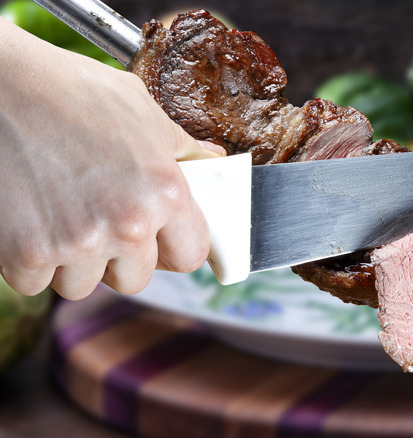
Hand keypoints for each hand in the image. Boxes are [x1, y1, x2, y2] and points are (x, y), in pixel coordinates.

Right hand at [0, 18, 223, 299]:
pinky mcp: (26, 253)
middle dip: (119, 258)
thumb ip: (182, 148)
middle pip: (135, 279)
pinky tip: (28, 221)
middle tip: (99, 219)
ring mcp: (77, 243)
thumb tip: (213, 160)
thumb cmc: (70, 90)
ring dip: (72, 262)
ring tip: (60, 214)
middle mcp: (128, 225)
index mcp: (166, 193)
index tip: (158, 240)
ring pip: (83, 285)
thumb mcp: (142, 110)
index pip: (190, 256)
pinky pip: (36, 283)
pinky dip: (28, 262)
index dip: (173, 248)